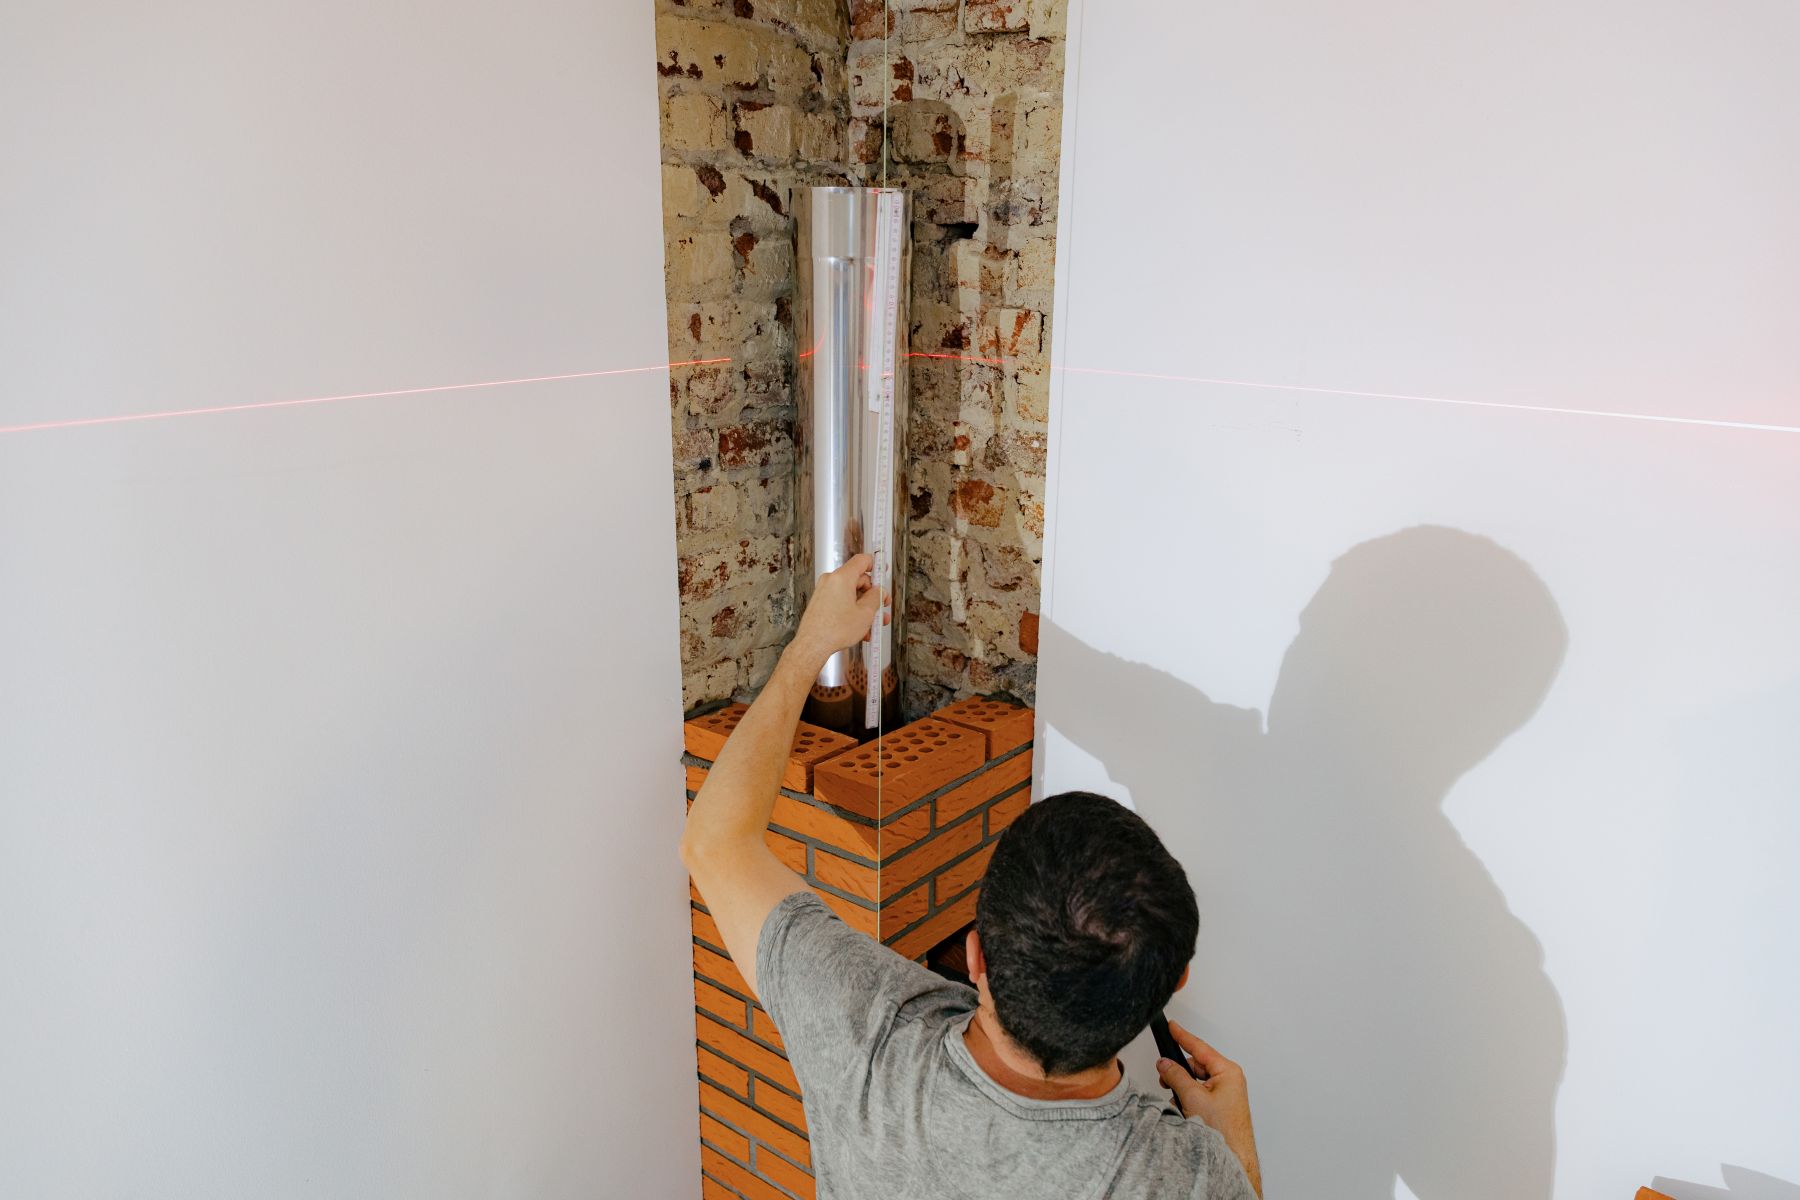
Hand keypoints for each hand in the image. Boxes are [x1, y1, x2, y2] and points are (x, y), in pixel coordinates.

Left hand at [788, 553, 887, 667]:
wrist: (812, 646)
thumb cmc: (834, 631)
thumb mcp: (865, 613)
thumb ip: (876, 598)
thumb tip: (879, 592)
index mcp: (842, 578)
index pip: (861, 561)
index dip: (875, 566)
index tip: (883, 572)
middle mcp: (830, 581)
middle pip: (858, 580)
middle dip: (872, 595)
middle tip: (881, 608)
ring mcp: (824, 592)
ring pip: (850, 595)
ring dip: (863, 608)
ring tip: (872, 625)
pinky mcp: (820, 603)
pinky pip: (841, 602)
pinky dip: (852, 612)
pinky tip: (860, 629)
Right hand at [1157, 1020, 1261, 1196]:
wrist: (1233, 1158)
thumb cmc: (1224, 1131)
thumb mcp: (1193, 1097)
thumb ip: (1176, 1076)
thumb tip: (1165, 1064)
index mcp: (1228, 1072)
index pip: (1200, 1047)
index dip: (1182, 1036)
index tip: (1172, 1026)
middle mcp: (1228, 1081)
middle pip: (1196, 1066)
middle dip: (1179, 1072)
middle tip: (1164, 1076)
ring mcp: (1225, 1094)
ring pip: (1195, 1081)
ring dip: (1183, 1089)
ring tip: (1179, 1102)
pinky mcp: (1220, 1106)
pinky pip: (1199, 1094)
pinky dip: (1188, 1099)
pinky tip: (1184, 1110)